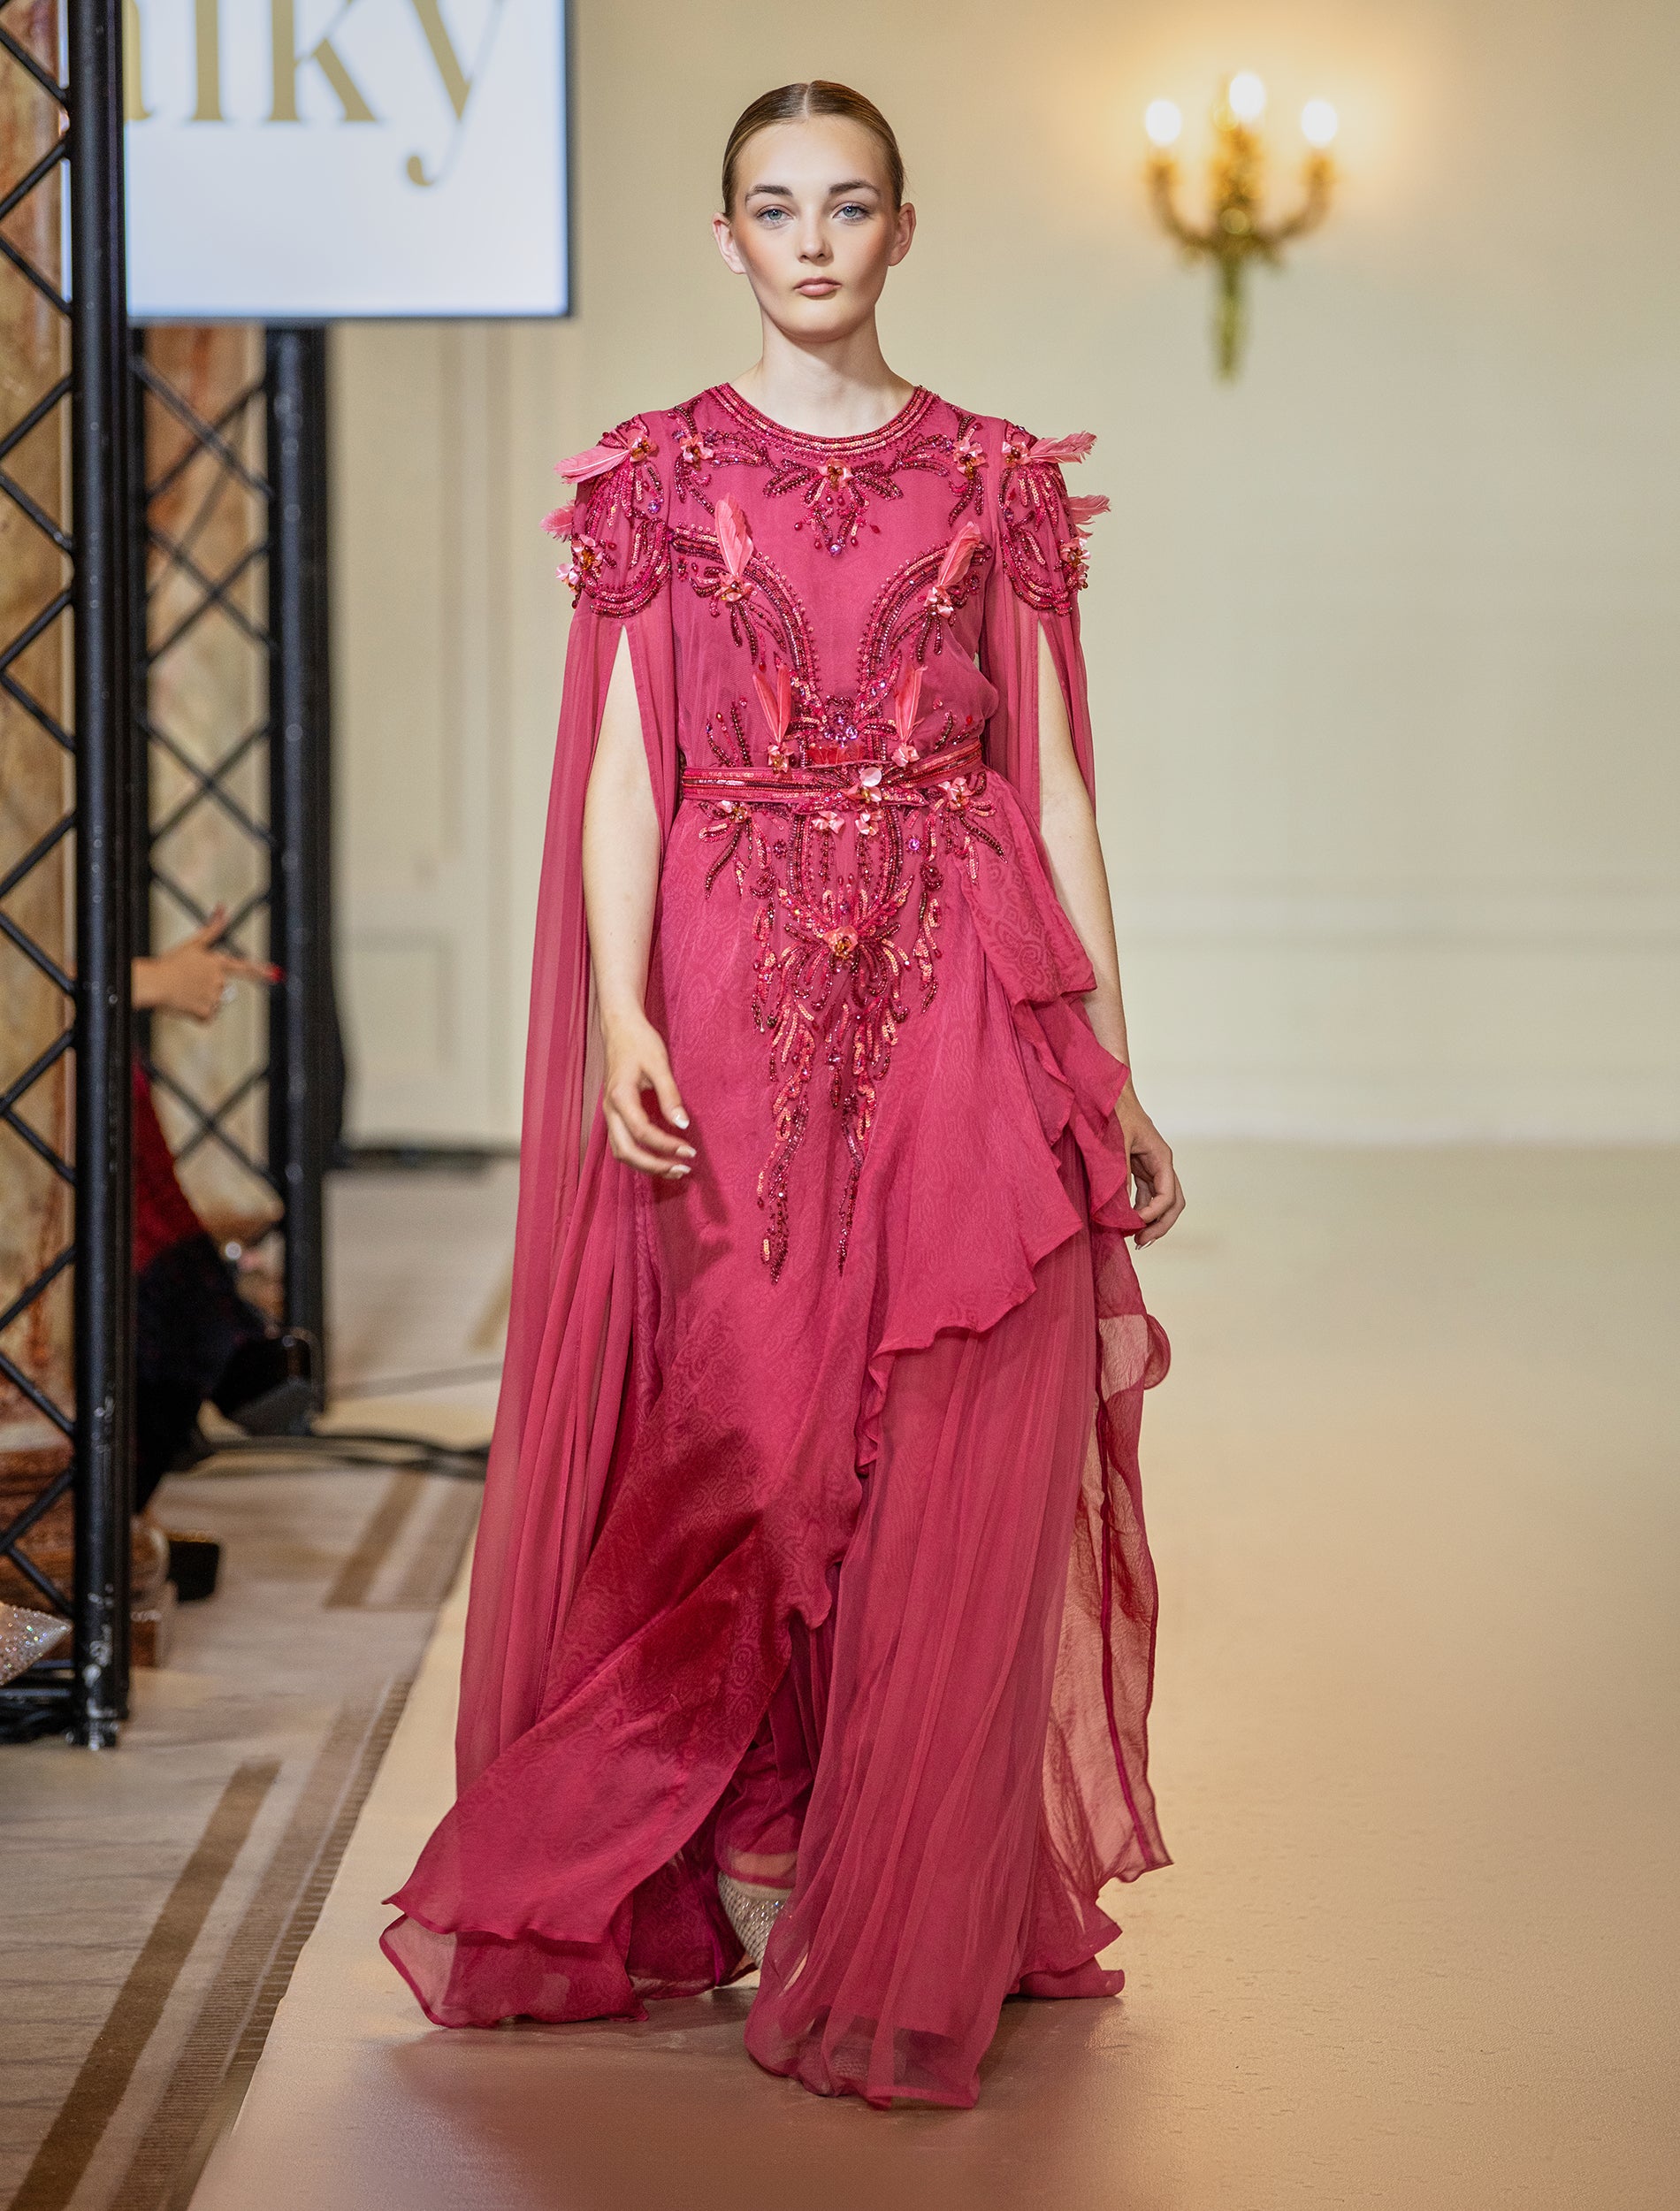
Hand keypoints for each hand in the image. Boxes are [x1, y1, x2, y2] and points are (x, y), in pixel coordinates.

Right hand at [132, 906, 278, 1021]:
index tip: (275, 974)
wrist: (154, 983)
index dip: (260, 970)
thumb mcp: (192, 944)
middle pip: (221, 988)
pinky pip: (207, 1017)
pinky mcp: (206, 1013)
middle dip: (207, 988)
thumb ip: (212, 929)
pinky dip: (196, 1015)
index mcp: (217, 963)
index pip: (243, 967)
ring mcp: (214, 997)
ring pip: (214, 1003)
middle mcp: (220, 980)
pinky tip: (185, 1005)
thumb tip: (223, 908)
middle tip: (188, 983)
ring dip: (201, 1001)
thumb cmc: (170, 964)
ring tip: (184, 993)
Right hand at [601, 1008, 695, 1179]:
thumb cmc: (640, 1042)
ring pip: (621, 1151)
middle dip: (654, 1166)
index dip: (667, 1146)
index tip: (690, 1151)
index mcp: (620, 1097)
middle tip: (682, 1169)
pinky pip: (623, 1143)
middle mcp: (610, 1109)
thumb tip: (683, 1125)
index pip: (643, 1133)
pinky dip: (641, 1155)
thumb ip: (670, 1096)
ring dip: (646, 1165)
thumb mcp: (659, 1065)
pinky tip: (661, 1156)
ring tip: (674, 1169)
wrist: (620, 1027)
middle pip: (626, 1152)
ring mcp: (610, 1113)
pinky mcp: (615, 1113)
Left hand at [1116, 1083, 1183, 1248]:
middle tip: (1140, 1242)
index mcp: (1161, 1157)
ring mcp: (1152, 1166)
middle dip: (1160, 1225)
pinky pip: (1146, 1194)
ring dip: (1151, 1221)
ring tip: (1134, 1239)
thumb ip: (1119, 1177)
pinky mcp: (1140, 1167)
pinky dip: (1140, 1210)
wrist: (1106, 1092)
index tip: (1132, 1224)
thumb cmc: (1112, 1113)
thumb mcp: (1115, 1146)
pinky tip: (1127, 1222)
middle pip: (1173, 1203)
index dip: (1153, 1215)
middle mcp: (1161, 1164)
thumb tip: (1118, 1210)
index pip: (1168, 1195)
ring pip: (1161, 1201)